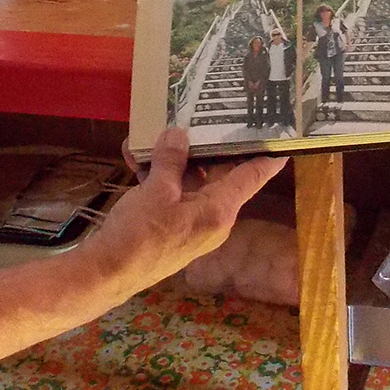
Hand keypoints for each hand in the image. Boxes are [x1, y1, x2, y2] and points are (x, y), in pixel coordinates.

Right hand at [78, 128, 284, 298]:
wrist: (107, 274)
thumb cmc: (140, 234)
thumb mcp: (156, 190)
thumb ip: (171, 160)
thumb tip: (178, 135)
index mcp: (219, 210)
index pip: (252, 177)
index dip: (267, 157)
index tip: (282, 138)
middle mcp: (211, 218)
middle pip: (219, 174)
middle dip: (206, 146)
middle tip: (206, 115)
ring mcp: (190, 224)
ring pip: (189, 182)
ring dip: (172, 160)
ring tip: (155, 132)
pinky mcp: (169, 228)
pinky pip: (170, 195)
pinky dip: (156, 177)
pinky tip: (135, 156)